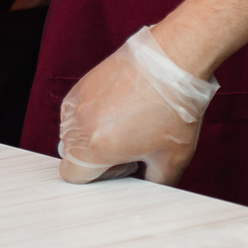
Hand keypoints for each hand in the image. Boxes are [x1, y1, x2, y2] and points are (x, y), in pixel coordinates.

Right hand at [56, 27, 215, 185]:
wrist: (176, 58)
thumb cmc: (175, 106)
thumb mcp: (172, 158)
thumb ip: (156, 184)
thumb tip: (150, 190)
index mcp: (94, 147)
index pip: (72, 176)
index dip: (98, 177)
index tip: (123, 167)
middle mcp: (79, 124)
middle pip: (71, 155)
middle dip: (96, 158)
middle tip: (130, 147)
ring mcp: (79, 100)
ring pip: (72, 132)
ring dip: (93, 136)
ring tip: (127, 127)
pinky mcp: (84, 82)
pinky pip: (77, 110)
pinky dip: (93, 115)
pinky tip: (122, 109)